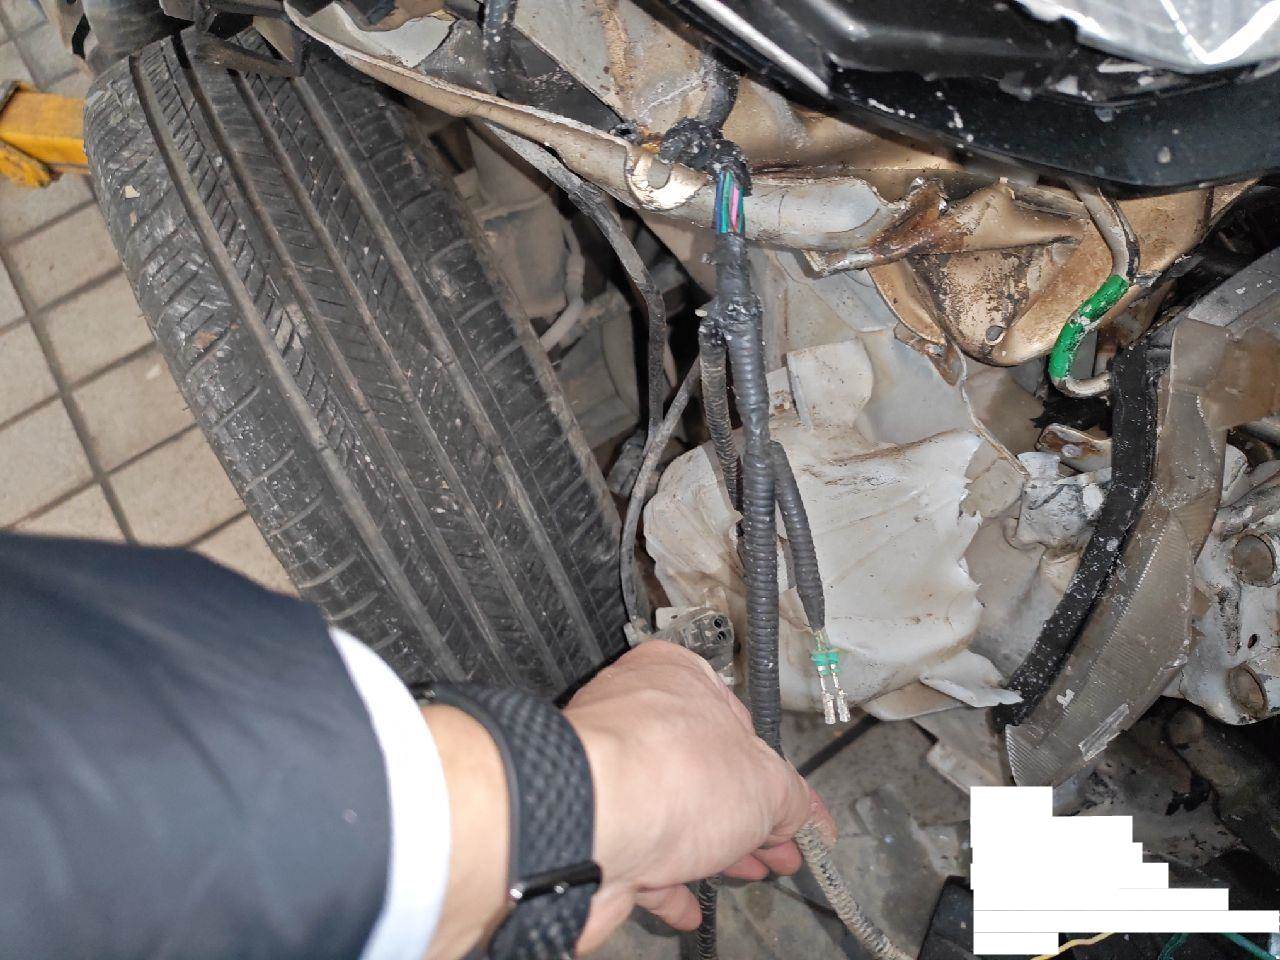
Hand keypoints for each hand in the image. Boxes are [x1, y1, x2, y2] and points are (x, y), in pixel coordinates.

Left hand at [565, 641, 832, 952]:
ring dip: (710, 849)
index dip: (772, 768)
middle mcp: (634, 715)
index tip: (794, 805)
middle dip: (746, 816)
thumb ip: (791, 800)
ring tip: (747, 874)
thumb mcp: (765, 784)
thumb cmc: (665, 772)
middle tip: (778, 847)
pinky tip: (688, 905)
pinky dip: (665, 882)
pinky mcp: (588, 826)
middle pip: (704, 769)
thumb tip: (804, 815)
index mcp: (677, 677)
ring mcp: (606, 773)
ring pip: (669, 813)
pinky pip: (635, 855)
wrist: (586, 826)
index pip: (738, 719)